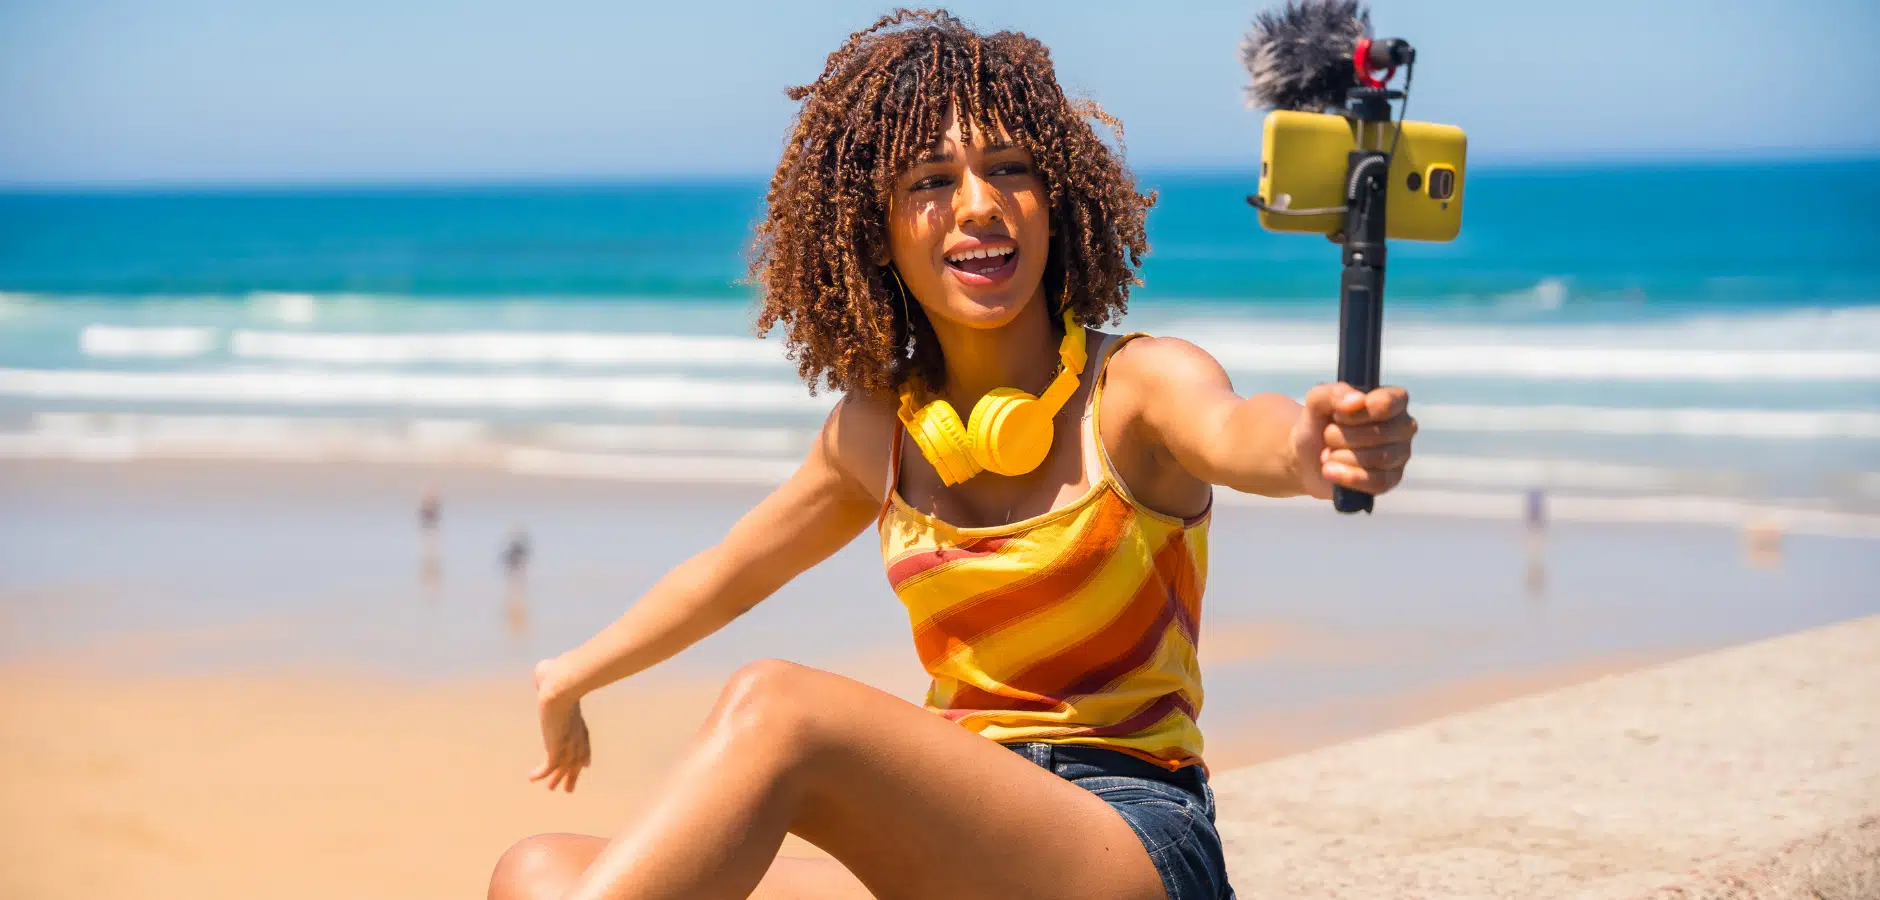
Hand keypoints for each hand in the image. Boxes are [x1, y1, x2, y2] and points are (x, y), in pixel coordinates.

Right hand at [528, 658, 590, 792]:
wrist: (560, 681)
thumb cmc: (556, 672)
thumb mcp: (552, 675)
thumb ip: (548, 676)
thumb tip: (542, 669)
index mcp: (576, 719)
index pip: (583, 742)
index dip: (583, 754)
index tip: (585, 765)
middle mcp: (574, 733)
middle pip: (577, 759)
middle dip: (573, 774)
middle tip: (569, 788)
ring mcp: (566, 741)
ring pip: (565, 767)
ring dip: (558, 779)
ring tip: (553, 789)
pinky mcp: (556, 746)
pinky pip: (549, 766)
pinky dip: (541, 773)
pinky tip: (532, 778)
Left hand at [1290, 382, 1415, 499]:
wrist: (1307, 456)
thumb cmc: (1319, 423)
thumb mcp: (1317, 401)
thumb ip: (1333, 393)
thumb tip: (1357, 401)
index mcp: (1393, 399)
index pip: (1388, 403)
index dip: (1358, 413)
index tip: (1336, 416)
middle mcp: (1403, 426)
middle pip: (1380, 434)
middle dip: (1343, 437)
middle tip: (1327, 436)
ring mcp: (1401, 454)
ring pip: (1379, 458)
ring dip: (1342, 456)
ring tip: (1326, 455)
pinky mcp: (1392, 479)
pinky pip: (1378, 482)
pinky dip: (1350, 477)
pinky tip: (1330, 471)